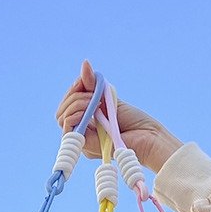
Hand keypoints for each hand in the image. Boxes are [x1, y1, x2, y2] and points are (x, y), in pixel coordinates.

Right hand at [55, 61, 182, 171]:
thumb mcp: (109, 98)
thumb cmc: (135, 121)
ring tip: (93, 101)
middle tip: (92, 94)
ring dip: (76, 103)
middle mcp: (84, 132)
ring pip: (63, 118)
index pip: (68, 104)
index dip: (73, 89)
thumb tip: (85, 63)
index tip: (86, 80)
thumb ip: (94, 85)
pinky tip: (89, 110)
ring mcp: (85, 141)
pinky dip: (75, 115)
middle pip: (62, 111)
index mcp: (88, 121)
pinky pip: (68, 129)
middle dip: (74, 95)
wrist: (148, 137)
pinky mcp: (87, 147)